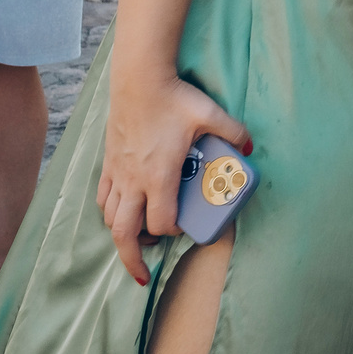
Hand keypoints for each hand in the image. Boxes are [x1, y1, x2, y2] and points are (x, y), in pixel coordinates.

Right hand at [97, 67, 250, 286]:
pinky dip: (109, 211)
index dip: (172, 232)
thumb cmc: (174, 99)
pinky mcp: (108, 162)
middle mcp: (134, 181)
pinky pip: (102, 197)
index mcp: (159, 177)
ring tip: (134, 242)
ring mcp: (118, 173)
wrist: (139, 79)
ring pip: (110, 219)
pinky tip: (119, 212)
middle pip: (124, 234)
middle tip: (142, 274)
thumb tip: (250, 145)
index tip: (183, 229)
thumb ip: (233, 131)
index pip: (161, 222)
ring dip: (121, 235)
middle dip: (132, 259)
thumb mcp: (210, 114)